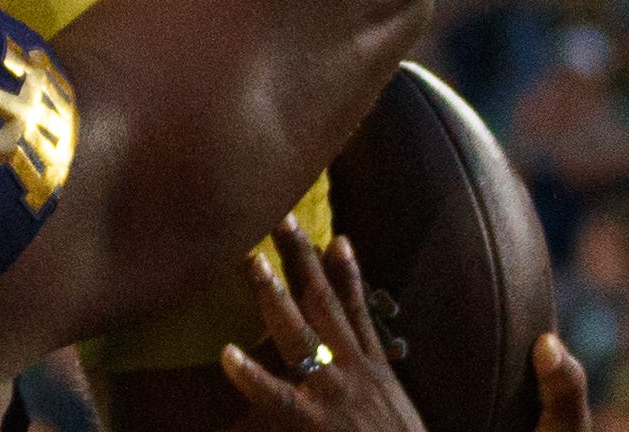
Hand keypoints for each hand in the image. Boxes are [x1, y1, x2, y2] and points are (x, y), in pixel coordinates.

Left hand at [224, 226, 594, 431]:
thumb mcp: (402, 416)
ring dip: (272, 294)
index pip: (361, 312)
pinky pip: (276, 398)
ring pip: (298, 333)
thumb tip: (378, 372)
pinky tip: (226, 354)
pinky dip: (251, 376)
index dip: (348, 273)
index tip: (336, 237)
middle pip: (325, 304)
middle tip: (279, 217)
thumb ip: (384, 390)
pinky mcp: (314, 425)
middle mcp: (356, 374)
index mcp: (378, 373)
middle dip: (301, 259)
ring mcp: (334, 396)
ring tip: (249, 259)